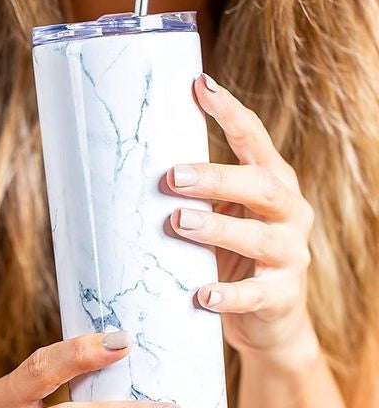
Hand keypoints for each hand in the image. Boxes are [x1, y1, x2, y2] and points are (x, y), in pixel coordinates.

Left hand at [166, 73, 316, 360]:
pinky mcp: (281, 297)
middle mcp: (289, 213)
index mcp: (273, 184)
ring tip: (178, 223)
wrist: (270, 323)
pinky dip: (227, 295)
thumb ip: (191, 196)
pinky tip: (201, 295)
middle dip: (216, 177)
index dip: (229, 112)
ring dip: (217, 228)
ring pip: (259, 237)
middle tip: (171, 177)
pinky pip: (255, 295)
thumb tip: (117, 165)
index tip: (199, 85)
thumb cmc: (231, 259)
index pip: (254, 140)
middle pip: (260, 185)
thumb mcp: (219, 219)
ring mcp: (290, 255)